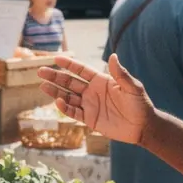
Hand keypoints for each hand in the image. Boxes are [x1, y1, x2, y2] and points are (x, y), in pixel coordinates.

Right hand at [38, 54, 154, 144]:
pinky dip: (65, 108)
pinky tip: (57, 102)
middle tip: (41, 71)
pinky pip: (73, 112)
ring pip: (68, 97)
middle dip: (55, 76)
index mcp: (101, 81)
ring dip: (55, 91)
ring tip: (42, 86)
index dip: (69, 64)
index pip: (81, 70)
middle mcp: (92, 91)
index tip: (56, 58)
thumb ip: (121, 74)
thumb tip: (113, 56)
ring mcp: (89, 105)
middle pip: (70, 82)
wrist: (142, 126)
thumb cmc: (140, 104)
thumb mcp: (132, 87)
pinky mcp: (89, 119)